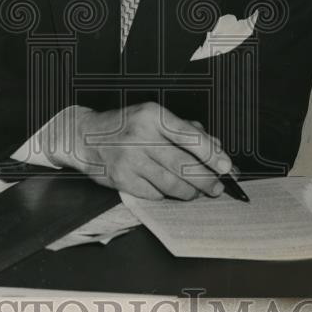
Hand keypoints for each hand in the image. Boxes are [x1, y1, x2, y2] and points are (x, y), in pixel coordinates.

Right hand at [46, 102, 231, 199]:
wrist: (85, 136)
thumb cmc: (125, 125)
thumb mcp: (154, 117)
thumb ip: (186, 130)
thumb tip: (215, 148)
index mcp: (153, 115)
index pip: (190, 137)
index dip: (212, 154)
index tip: (226, 166)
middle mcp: (141, 136)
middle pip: (184, 166)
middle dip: (206, 180)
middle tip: (217, 187)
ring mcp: (130, 160)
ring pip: (172, 185)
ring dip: (190, 192)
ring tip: (196, 191)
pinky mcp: (122, 180)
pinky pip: (155, 194)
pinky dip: (166, 195)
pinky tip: (169, 190)